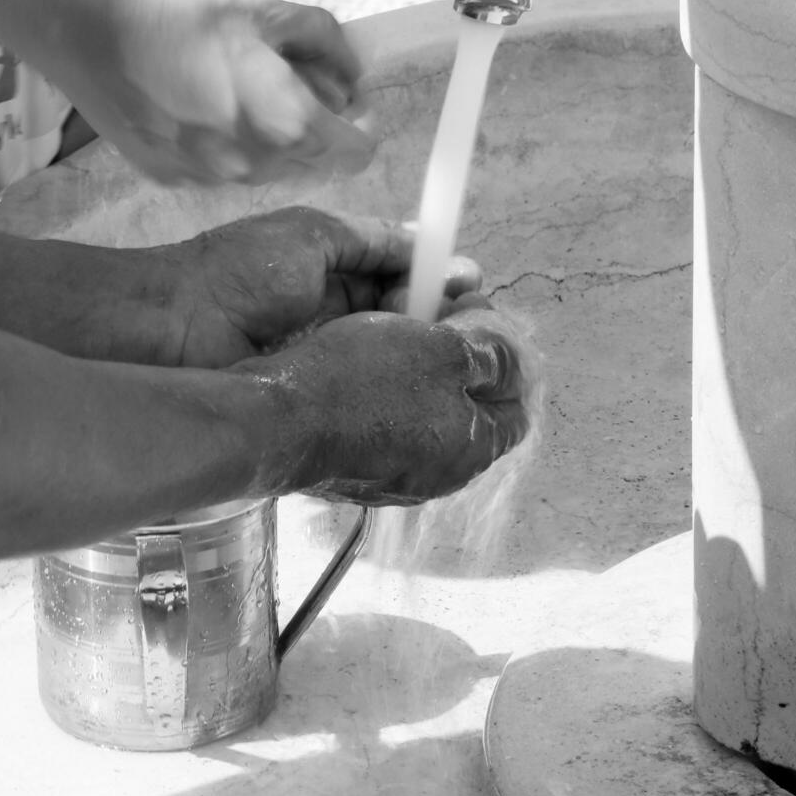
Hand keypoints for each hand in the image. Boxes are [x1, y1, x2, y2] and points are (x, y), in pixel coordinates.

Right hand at [57, 0, 377, 185]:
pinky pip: (219, 173)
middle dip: (310, 129)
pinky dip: (221, 148)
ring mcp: (210, 179)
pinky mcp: (173, 180)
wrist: (93, 33)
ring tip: (235, 93)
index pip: (355, 152)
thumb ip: (324, 43)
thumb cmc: (179, 17)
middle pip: (310, 162)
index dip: (359, 126)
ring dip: (265, 141)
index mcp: (286, 123)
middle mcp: (253, 164)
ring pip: (264, 171)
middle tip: (286, 84)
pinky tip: (197, 110)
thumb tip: (349, 72)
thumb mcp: (265, 12)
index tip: (348, 104)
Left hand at [163, 207, 481, 367]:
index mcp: (333, 270)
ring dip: (420, 360)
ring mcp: (325, 360)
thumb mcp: (314, 236)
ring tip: (457, 365)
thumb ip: (373, 240)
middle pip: (402, 320)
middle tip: (475, 334)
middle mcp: (333, 316)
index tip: (473, 291)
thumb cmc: (238, 273)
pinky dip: (392, 395)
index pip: (401, 276)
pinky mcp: (315, 400)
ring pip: (389, 360)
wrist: (171, 331)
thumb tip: (433, 244)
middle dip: (438, 323)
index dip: (437, 284)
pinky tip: (422, 397)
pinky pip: (363, 397)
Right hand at [239, 305, 531, 505]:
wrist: (278, 420)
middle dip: (458, 360)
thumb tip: (515, 357)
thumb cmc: (362, 383)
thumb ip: (493, 353)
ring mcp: (393, 477)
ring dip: (417, 375)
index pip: (517, 405)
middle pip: (468, 409)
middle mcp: (440, 476)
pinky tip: (361, 368)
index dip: (506, 355)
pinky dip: (381, 396)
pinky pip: (383, 427)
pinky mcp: (354, 471)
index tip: (479, 318)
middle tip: (434, 318)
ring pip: (424, 416)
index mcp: (473, 450)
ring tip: (394, 335)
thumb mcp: (444, 349)